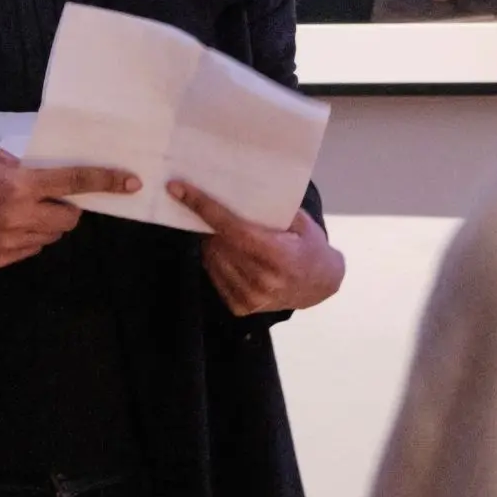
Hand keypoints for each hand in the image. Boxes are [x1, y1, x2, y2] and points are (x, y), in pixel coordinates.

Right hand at [0, 151, 138, 272]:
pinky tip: (0, 225)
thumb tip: (56, 176)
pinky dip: (26, 238)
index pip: (73, 182)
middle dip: (68, 209)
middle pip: (68, 220)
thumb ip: (26, 168)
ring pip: (49, 238)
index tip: (130, 182)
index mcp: (17, 184)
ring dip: (46, 225)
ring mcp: (6, 242)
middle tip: (54, 199)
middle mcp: (16, 215)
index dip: (105, 182)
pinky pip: (28, 250)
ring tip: (18, 210)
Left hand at [170, 180, 344, 316]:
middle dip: (208, 222)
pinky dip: (215, 259)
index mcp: (279, 256)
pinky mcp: (240, 307)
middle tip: (213, 209)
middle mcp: (262, 280)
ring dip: (212, 241)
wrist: (318, 286)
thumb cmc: (310, 248)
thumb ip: (273, 209)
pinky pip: (213, 274)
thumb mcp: (301, 223)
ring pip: (211, 258)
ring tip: (226, 233)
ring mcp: (250, 297)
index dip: (204, 207)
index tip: (178, 189)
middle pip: (217, 242)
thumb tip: (234, 188)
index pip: (232, 228)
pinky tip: (230, 253)